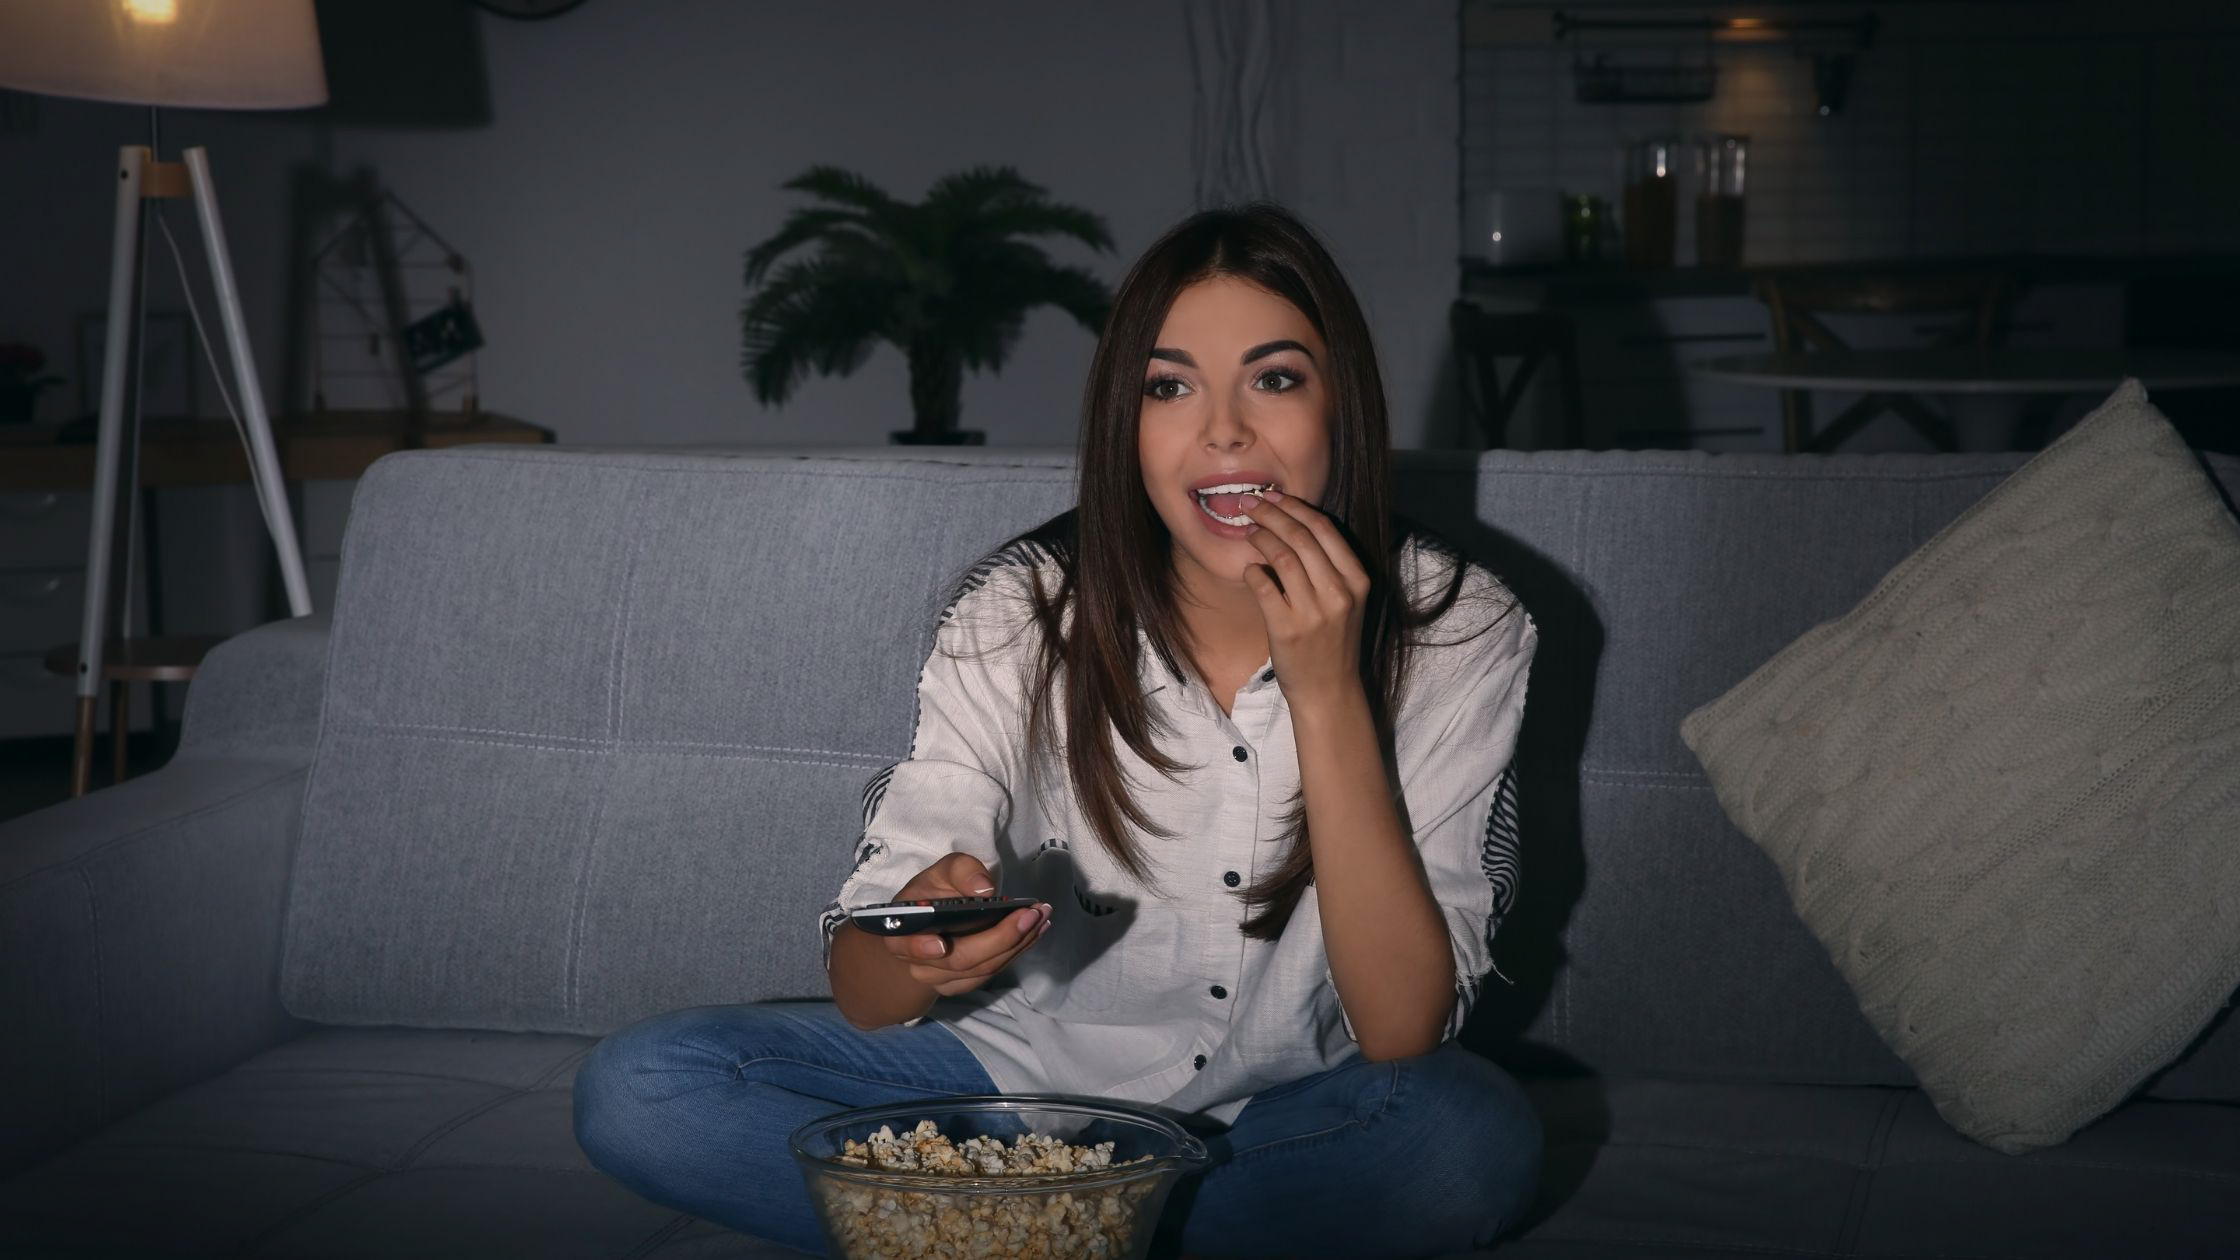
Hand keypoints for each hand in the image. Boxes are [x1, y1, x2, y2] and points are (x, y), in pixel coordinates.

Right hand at [885, 852, 1051, 997]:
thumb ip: (960, 871)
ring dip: (1018, 944)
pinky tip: (1035, 931)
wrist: (926, 926)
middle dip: (1001, 937)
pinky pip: (993, 972)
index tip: (941, 945)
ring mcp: (942, 980)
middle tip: (1033, 913)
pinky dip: (1017, 951)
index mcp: (901, 934)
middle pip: (962, 960)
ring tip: (1042, 917)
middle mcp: (919, 964)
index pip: (908, 946)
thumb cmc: (931, 894)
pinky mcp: (964, 984)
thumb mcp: (941, 872)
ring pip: (983, 969)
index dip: (922, 948)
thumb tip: (984, 889)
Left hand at [1238, 489, 1371, 709]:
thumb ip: (1327, 566)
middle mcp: (1340, 593)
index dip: (1295, 507)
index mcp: (1357, 580)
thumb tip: (1290, 524)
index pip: (1325, 529)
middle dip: (1271, 514)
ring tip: (1247, 531)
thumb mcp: (1345, 600)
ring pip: (1282, 557)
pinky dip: (1252, 572)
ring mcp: (1314, 612)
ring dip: (1260, 538)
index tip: (1273, 496)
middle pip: (1301, 537)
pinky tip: (1249, 569)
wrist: (1328, 689)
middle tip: (1250, 504)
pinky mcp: (1287, 628)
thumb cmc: (1333, 640)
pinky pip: (1264, 587)